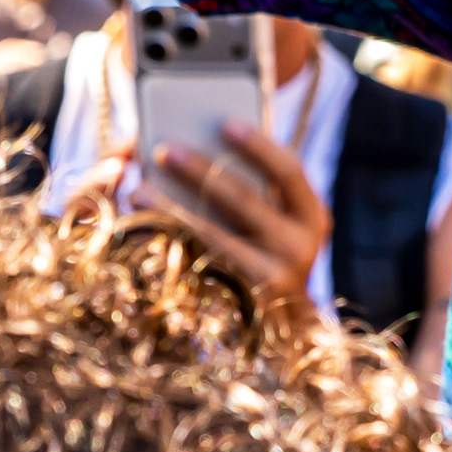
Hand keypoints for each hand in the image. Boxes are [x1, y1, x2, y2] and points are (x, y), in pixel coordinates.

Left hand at [132, 119, 331, 324]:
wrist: (283, 327)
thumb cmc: (269, 254)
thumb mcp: (278, 220)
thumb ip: (255, 185)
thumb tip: (199, 143)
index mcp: (312, 217)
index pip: (289, 171)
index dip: (258, 146)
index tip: (225, 123)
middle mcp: (300, 249)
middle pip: (244, 201)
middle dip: (201, 172)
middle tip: (164, 150)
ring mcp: (273, 280)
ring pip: (214, 237)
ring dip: (171, 210)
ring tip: (138, 189)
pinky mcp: (242, 304)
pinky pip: (199, 266)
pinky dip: (169, 244)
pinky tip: (140, 229)